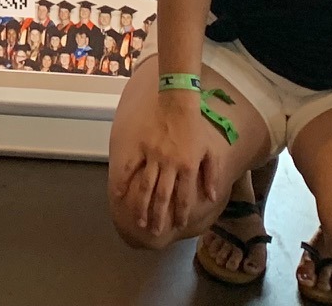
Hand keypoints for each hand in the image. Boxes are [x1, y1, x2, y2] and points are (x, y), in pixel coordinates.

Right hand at [113, 88, 222, 236]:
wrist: (176, 99)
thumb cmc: (193, 125)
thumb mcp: (208, 150)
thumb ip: (211, 174)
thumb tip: (211, 197)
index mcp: (188, 166)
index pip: (184, 196)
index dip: (182, 213)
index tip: (178, 224)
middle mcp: (170, 165)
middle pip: (163, 197)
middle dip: (160, 217)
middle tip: (155, 232)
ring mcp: (153, 156)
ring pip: (146, 187)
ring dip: (142, 206)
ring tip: (139, 221)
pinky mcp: (140, 146)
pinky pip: (129, 168)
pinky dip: (123, 182)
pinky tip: (119, 196)